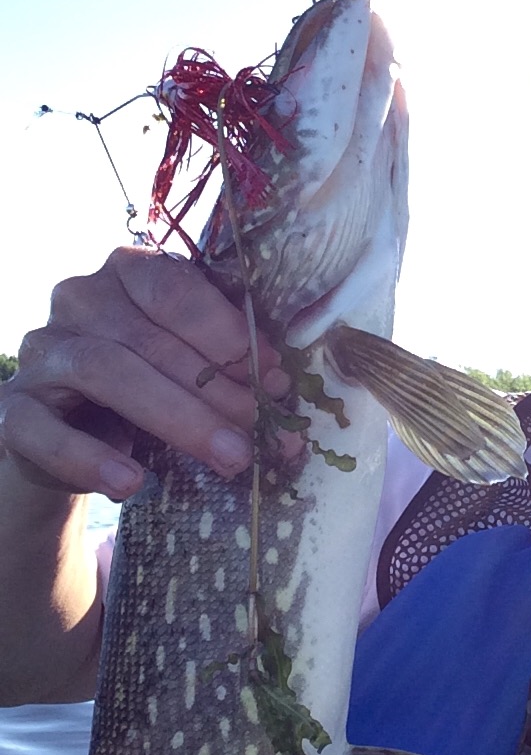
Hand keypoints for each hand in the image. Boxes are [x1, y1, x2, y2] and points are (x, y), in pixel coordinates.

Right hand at [0, 246, 291, 499]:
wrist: (71, 434)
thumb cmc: (149, 382)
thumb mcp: (188, 360)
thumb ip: (227, 357)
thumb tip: (280, 380)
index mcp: (128, 272)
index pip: (172, 287)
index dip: (226, 331)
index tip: (273, 374)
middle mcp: (78, 298)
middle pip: (149, 338)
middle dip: (215, 389)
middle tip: (262, 430)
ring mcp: (41, 351)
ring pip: (107, 372)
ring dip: (177, 418)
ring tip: (229, 457)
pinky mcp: (14, 411)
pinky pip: (45, 430)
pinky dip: (90, 458)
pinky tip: (132, 482)